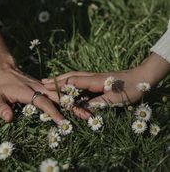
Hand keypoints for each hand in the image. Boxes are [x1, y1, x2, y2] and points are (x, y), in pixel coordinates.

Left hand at [0, 27, 88, 122]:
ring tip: (87, 111)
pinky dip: (69, 98)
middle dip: (72, 106)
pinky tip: (77, 104)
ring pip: (61, 94)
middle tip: (87, 115)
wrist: (4, 70)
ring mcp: (43, 87)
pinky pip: (58, 92)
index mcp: (28, 92)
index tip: (63, 122)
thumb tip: (8, 118)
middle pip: (58, 97)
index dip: (53, 112)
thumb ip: (0, 107)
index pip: (43, 103)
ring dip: (74, 102)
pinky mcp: (44, 87)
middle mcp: (39, 88)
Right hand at [42, 53, 169, 114]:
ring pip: (74, 76)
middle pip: (70, 76)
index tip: (45, 85)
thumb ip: (97, 103)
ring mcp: (94, 77)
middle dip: (56, 79)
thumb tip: (82, 108)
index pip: (72, 80)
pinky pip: (79, 79)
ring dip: (61, 78)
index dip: (59, 84)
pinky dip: (70, 80)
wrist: (141, 77)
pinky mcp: (97, 79)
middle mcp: (91, 76)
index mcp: (94, 80)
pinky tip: (67, 84)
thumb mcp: (114, 99)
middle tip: (42, 81)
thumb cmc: (129, 89)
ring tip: (50, 81)